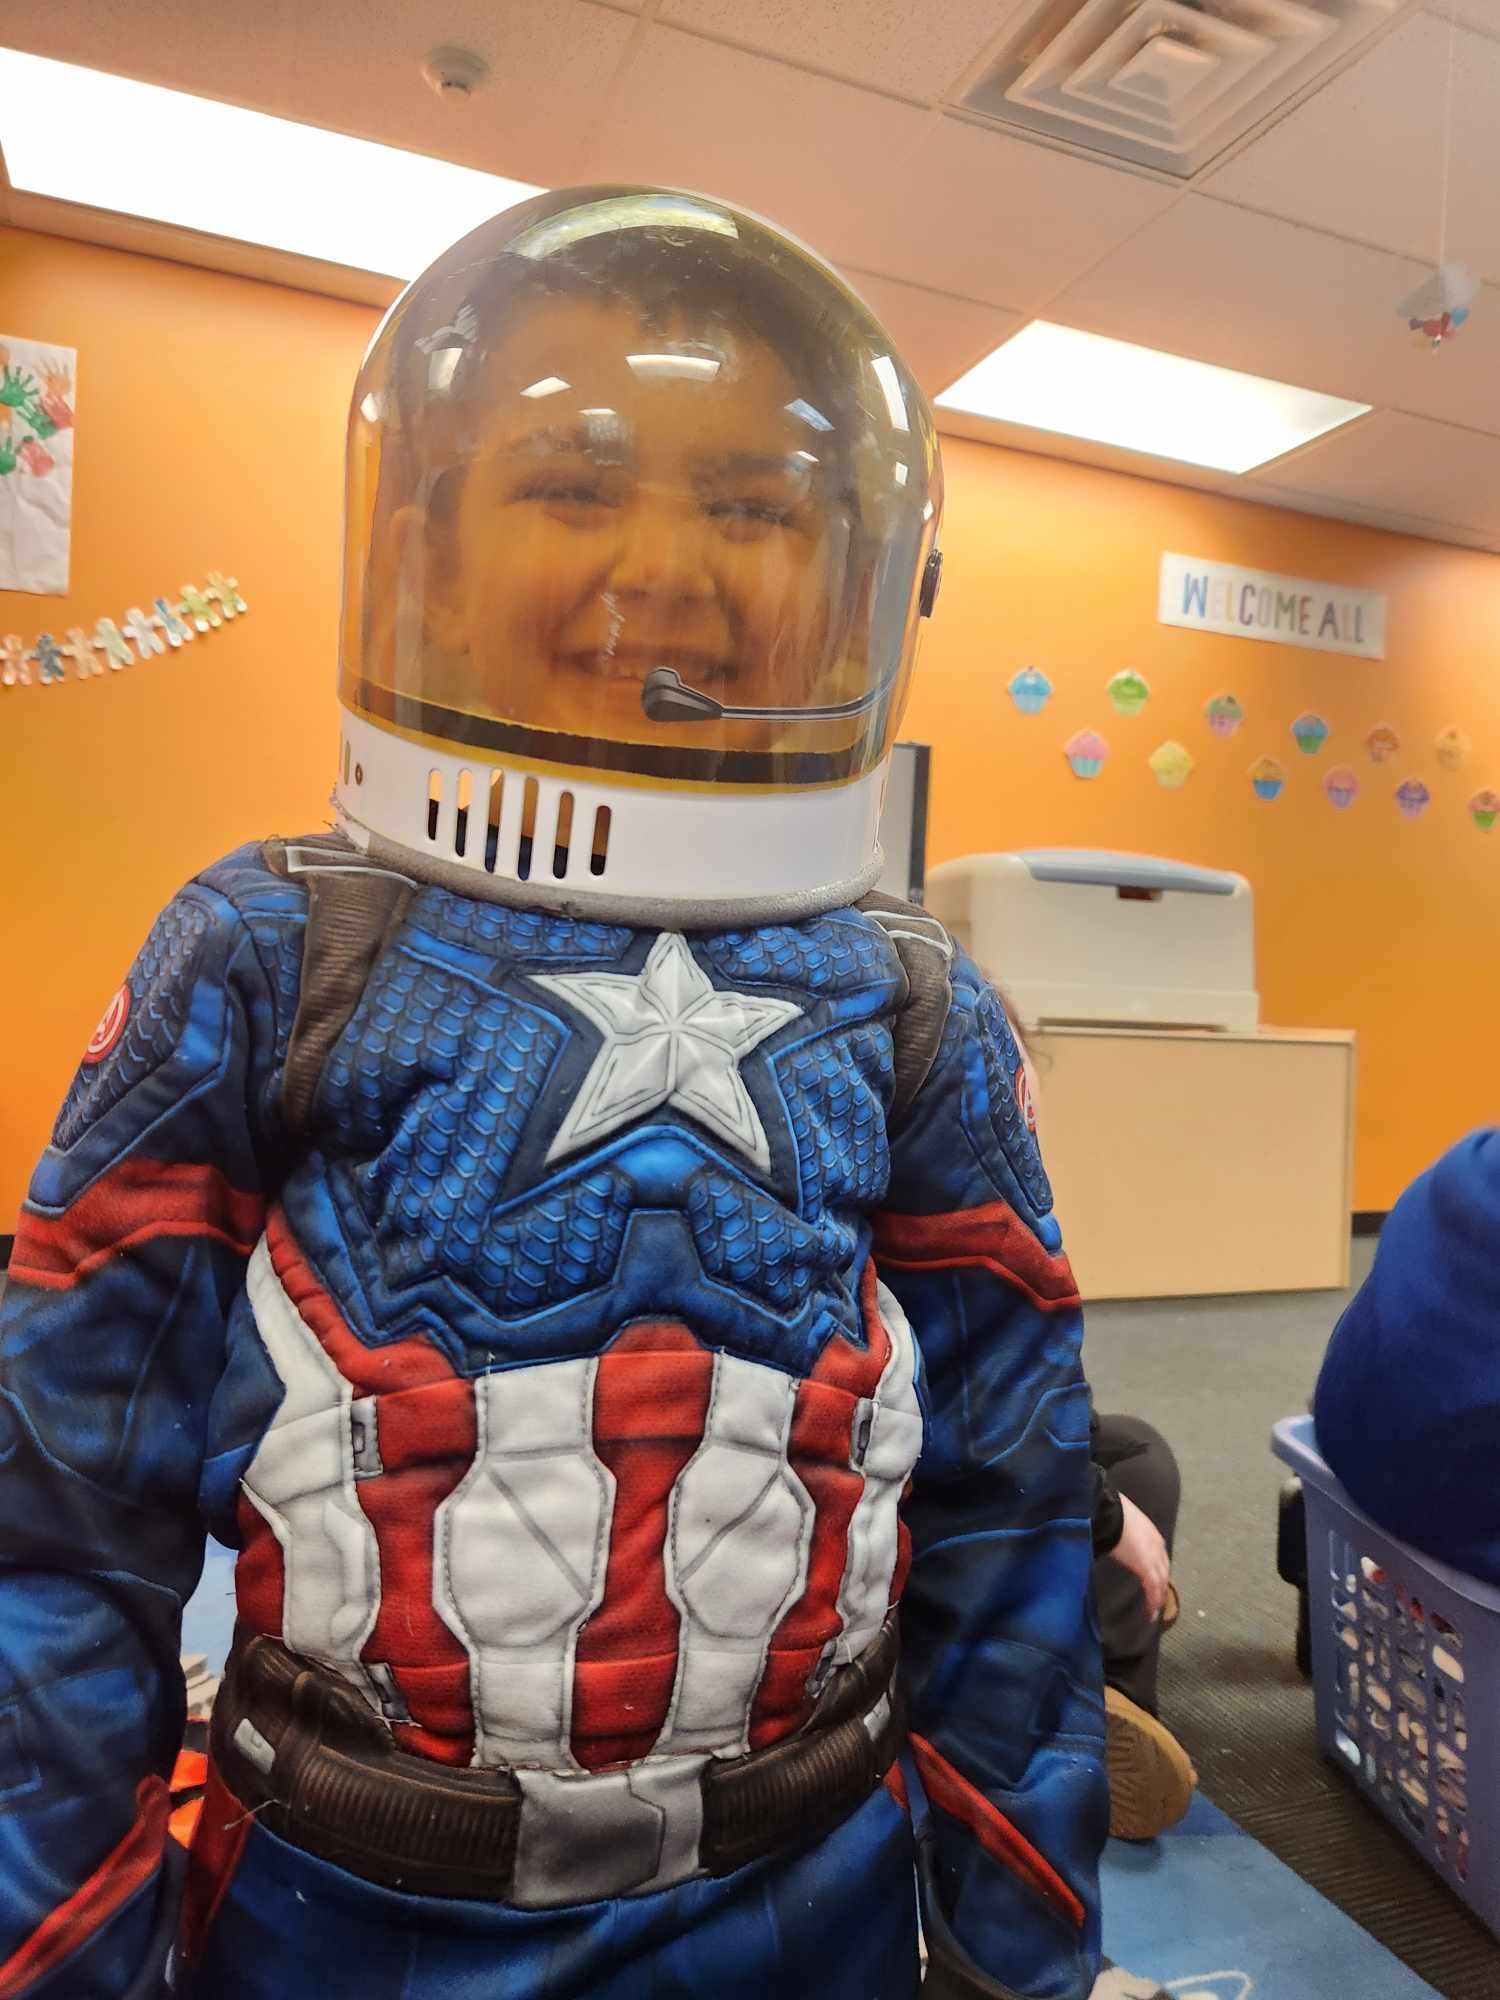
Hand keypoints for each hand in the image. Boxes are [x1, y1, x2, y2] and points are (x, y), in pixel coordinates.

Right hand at [1108, 1493, 1171, 1622]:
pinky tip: (1149, 1612)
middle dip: (1162, 1587)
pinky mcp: (1146, 1568)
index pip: (1161, 1558)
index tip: (1155, 1582)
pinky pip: (1153, 1589)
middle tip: (1157, 1601)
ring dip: (1158, 1598)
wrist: (1110, 1513)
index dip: (1159, 1572)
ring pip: (1161, 1583)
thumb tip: (1114, 1539)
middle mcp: (1158, 1547)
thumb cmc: (1110, 1514)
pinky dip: (1152, 1602)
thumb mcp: (1123, 1524)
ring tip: (1153, 1612)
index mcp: (1153, 1536)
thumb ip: (1124, 1534)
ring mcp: (1154, 1558)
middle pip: (1164, 1572)